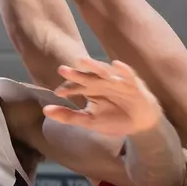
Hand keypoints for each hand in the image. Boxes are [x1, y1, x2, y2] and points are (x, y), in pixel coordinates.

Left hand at [43, 59, 164, 137]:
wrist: (141, 125)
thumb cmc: (115, 119)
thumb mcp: (90, 121)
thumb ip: (68, 116)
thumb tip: (45, 110)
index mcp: (91, 89)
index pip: (77, 87)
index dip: (68, 89)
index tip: (58, 93)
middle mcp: (103, 82)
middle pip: (87, 76)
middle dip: (76, 73)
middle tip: (62, 70)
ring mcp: (118, 81)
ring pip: (105, 72)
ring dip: (95, 66)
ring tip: (82, 61)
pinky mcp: (134, 84)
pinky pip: (128, 75)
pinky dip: (123, 70)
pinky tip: (116, 65)